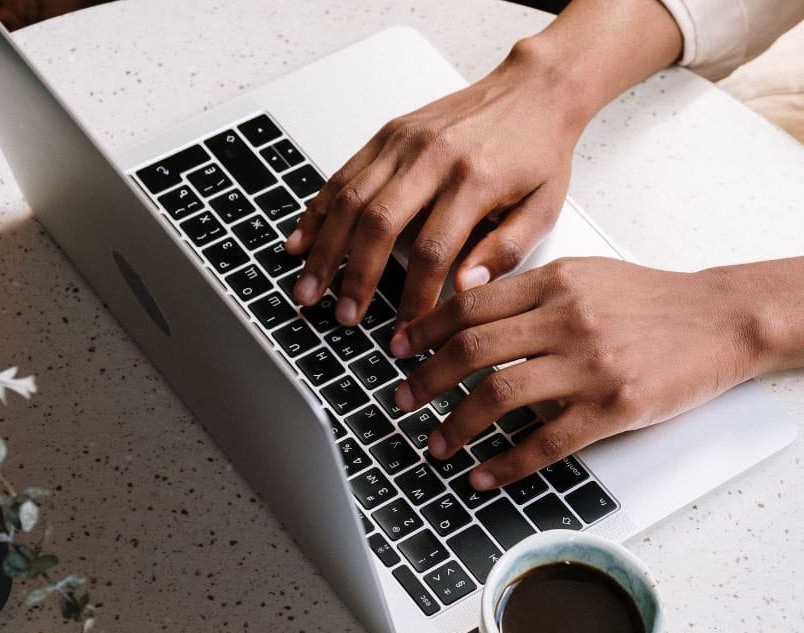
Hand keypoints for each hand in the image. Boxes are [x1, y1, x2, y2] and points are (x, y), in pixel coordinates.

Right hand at [285, 45, 585, 327]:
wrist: (534, 89)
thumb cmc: (538, 152)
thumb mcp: (543, 208)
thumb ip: (506, 252)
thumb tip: (465, 290)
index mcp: (474, 180)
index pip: (433, 250)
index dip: (414, 297)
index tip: (405, 331)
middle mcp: (433, 157)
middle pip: (379, 224)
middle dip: (354, 276)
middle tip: (342, 315)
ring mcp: (404, 142)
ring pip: (350, 199)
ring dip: (324, 249)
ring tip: (308, 288)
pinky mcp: (388, 134)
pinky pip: (343, 175)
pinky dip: (317, 211)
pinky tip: (300, 240)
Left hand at [391, 258, 763, 488]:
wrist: (721, 319)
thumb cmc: (650, 301)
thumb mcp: (586, 275)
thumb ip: (530, 291)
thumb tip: (467, 309)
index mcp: (555, 282)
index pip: (470, 304)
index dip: (424, 329)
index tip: (399, 349)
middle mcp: (567, 319)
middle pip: (472, 349)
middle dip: (426, 379)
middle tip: (402, 399)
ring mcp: (590, 364)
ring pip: (498, 395)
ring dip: (456, 425)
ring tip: (436, 443)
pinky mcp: (613, 407)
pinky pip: (545, 442)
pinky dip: (505, 464)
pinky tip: (482, 475)